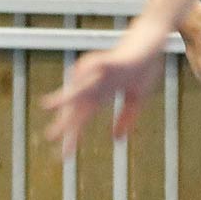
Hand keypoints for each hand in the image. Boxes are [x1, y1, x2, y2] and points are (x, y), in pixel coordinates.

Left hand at [43, 15, 171, 154]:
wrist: (151, 43)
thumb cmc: (140, 67)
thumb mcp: (137, 99)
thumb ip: (126, 118)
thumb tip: (116, 140)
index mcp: (98, 97)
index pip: (81, 120)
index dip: (72, 138)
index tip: (63, 157)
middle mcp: (93, 86)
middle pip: (75, 107)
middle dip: (64, 123)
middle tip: (51, 138)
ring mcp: (99, 73)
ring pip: (79, 86)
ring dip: (65, 95)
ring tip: (48, 105)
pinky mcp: (109, 60)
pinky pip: (94, 65)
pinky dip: (85, 70)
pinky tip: (74, 75)